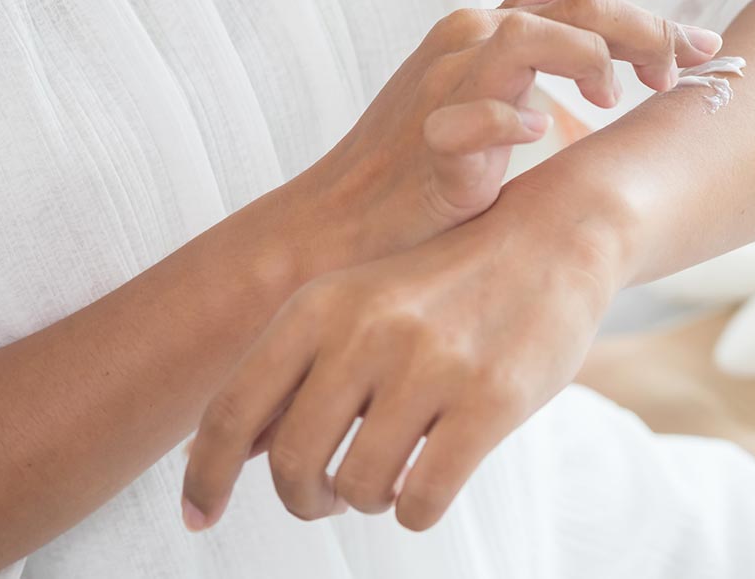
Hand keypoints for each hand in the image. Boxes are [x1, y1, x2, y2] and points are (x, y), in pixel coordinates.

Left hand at [182, 196, 619, 530]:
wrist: (554, 237)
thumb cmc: (447, 281)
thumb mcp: (358, 300)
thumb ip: (296, 368)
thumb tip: (233, 453)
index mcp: (321, 304)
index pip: (233, 410)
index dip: (203, 477)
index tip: (199, 517)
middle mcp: (367, 331)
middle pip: (291, 464)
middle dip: (303, 499)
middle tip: (326, 497)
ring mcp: (431, 365)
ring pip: (359, 488)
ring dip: (367, 500)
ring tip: (391, 475)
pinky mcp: (491, 401)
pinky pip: (422, 500)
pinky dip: (416, 510)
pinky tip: (429, 482)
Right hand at [282, 0, 722, 269]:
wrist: (352, 217)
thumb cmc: (421, 152)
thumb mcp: (487, 73)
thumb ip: (537, 18)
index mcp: (487, 30)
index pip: (583, 4)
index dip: (650, 23)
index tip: (706, 51)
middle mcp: (468, 44)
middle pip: (570, 13)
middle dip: (641, 33)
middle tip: (684, 70)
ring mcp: (445, 89)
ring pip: (523, 42)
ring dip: (584, 60)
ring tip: (617, 96)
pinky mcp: (431, 144)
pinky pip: (472, 119)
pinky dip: (509, 121)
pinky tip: (540, 131)